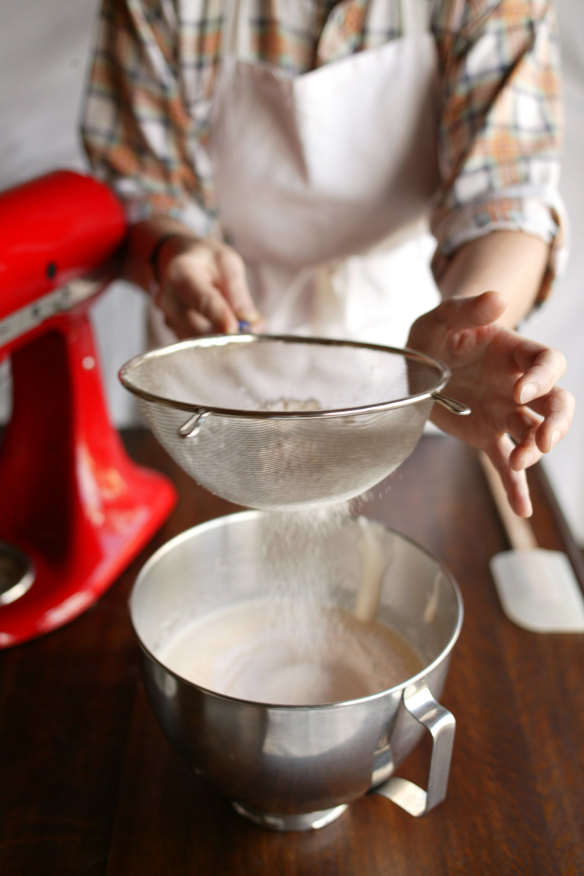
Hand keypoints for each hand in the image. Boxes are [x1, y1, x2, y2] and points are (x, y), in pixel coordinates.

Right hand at [154, 235, 262, 336]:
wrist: (175, 260)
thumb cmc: (204, 259)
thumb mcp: (227, 262)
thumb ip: (238, 292)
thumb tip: (250, 322)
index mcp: (182, 273)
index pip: (201, 299)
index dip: (218, 316)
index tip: (234, 328)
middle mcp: (169, 299)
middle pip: (201, 328)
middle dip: (228, 333)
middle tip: (252, 327)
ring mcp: (168, 318)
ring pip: (201, 342)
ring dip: (224, 339)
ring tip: (236, 321)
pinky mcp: (173, 332)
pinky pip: (198, 345)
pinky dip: (216, 342)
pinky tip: (222, 325)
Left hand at [407, 291, 574, 516]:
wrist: (419, 360)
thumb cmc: (436, 333)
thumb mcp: (443, 317)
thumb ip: (468, 309)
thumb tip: (498, 299)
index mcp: (515, 353)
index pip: (548, 364)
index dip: (542, 378)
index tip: (519, 392)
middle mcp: (518, 385)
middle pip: (556, 403)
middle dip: (556, 422)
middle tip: (541, 439)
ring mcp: (505, 413)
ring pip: (535, 434)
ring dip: (534, 449)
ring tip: (519, 461)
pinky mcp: (487, 436)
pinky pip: (506, 464)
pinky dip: (515, 486)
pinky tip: (522, 509)